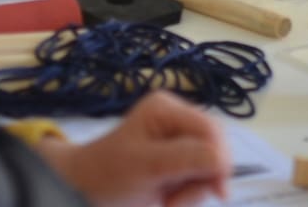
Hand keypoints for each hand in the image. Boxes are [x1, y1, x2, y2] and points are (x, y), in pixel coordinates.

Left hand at [38, 91, 230, 206]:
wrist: (83, 193)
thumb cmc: (108, 176)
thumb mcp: (147, 166)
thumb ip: (186, 158)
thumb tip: (224, 161)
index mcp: (166, 109)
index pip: (211, 130)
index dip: (220, 159)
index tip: (218, 192)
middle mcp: (176, 119)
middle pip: (215, 147)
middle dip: (202, 178)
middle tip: (175, 201)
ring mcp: (177, 141)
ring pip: (210, 167)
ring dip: (194, 190)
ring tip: (166, 201)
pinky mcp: (178, 162)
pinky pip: (200, 178)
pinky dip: (189, 194)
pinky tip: (168, 199)